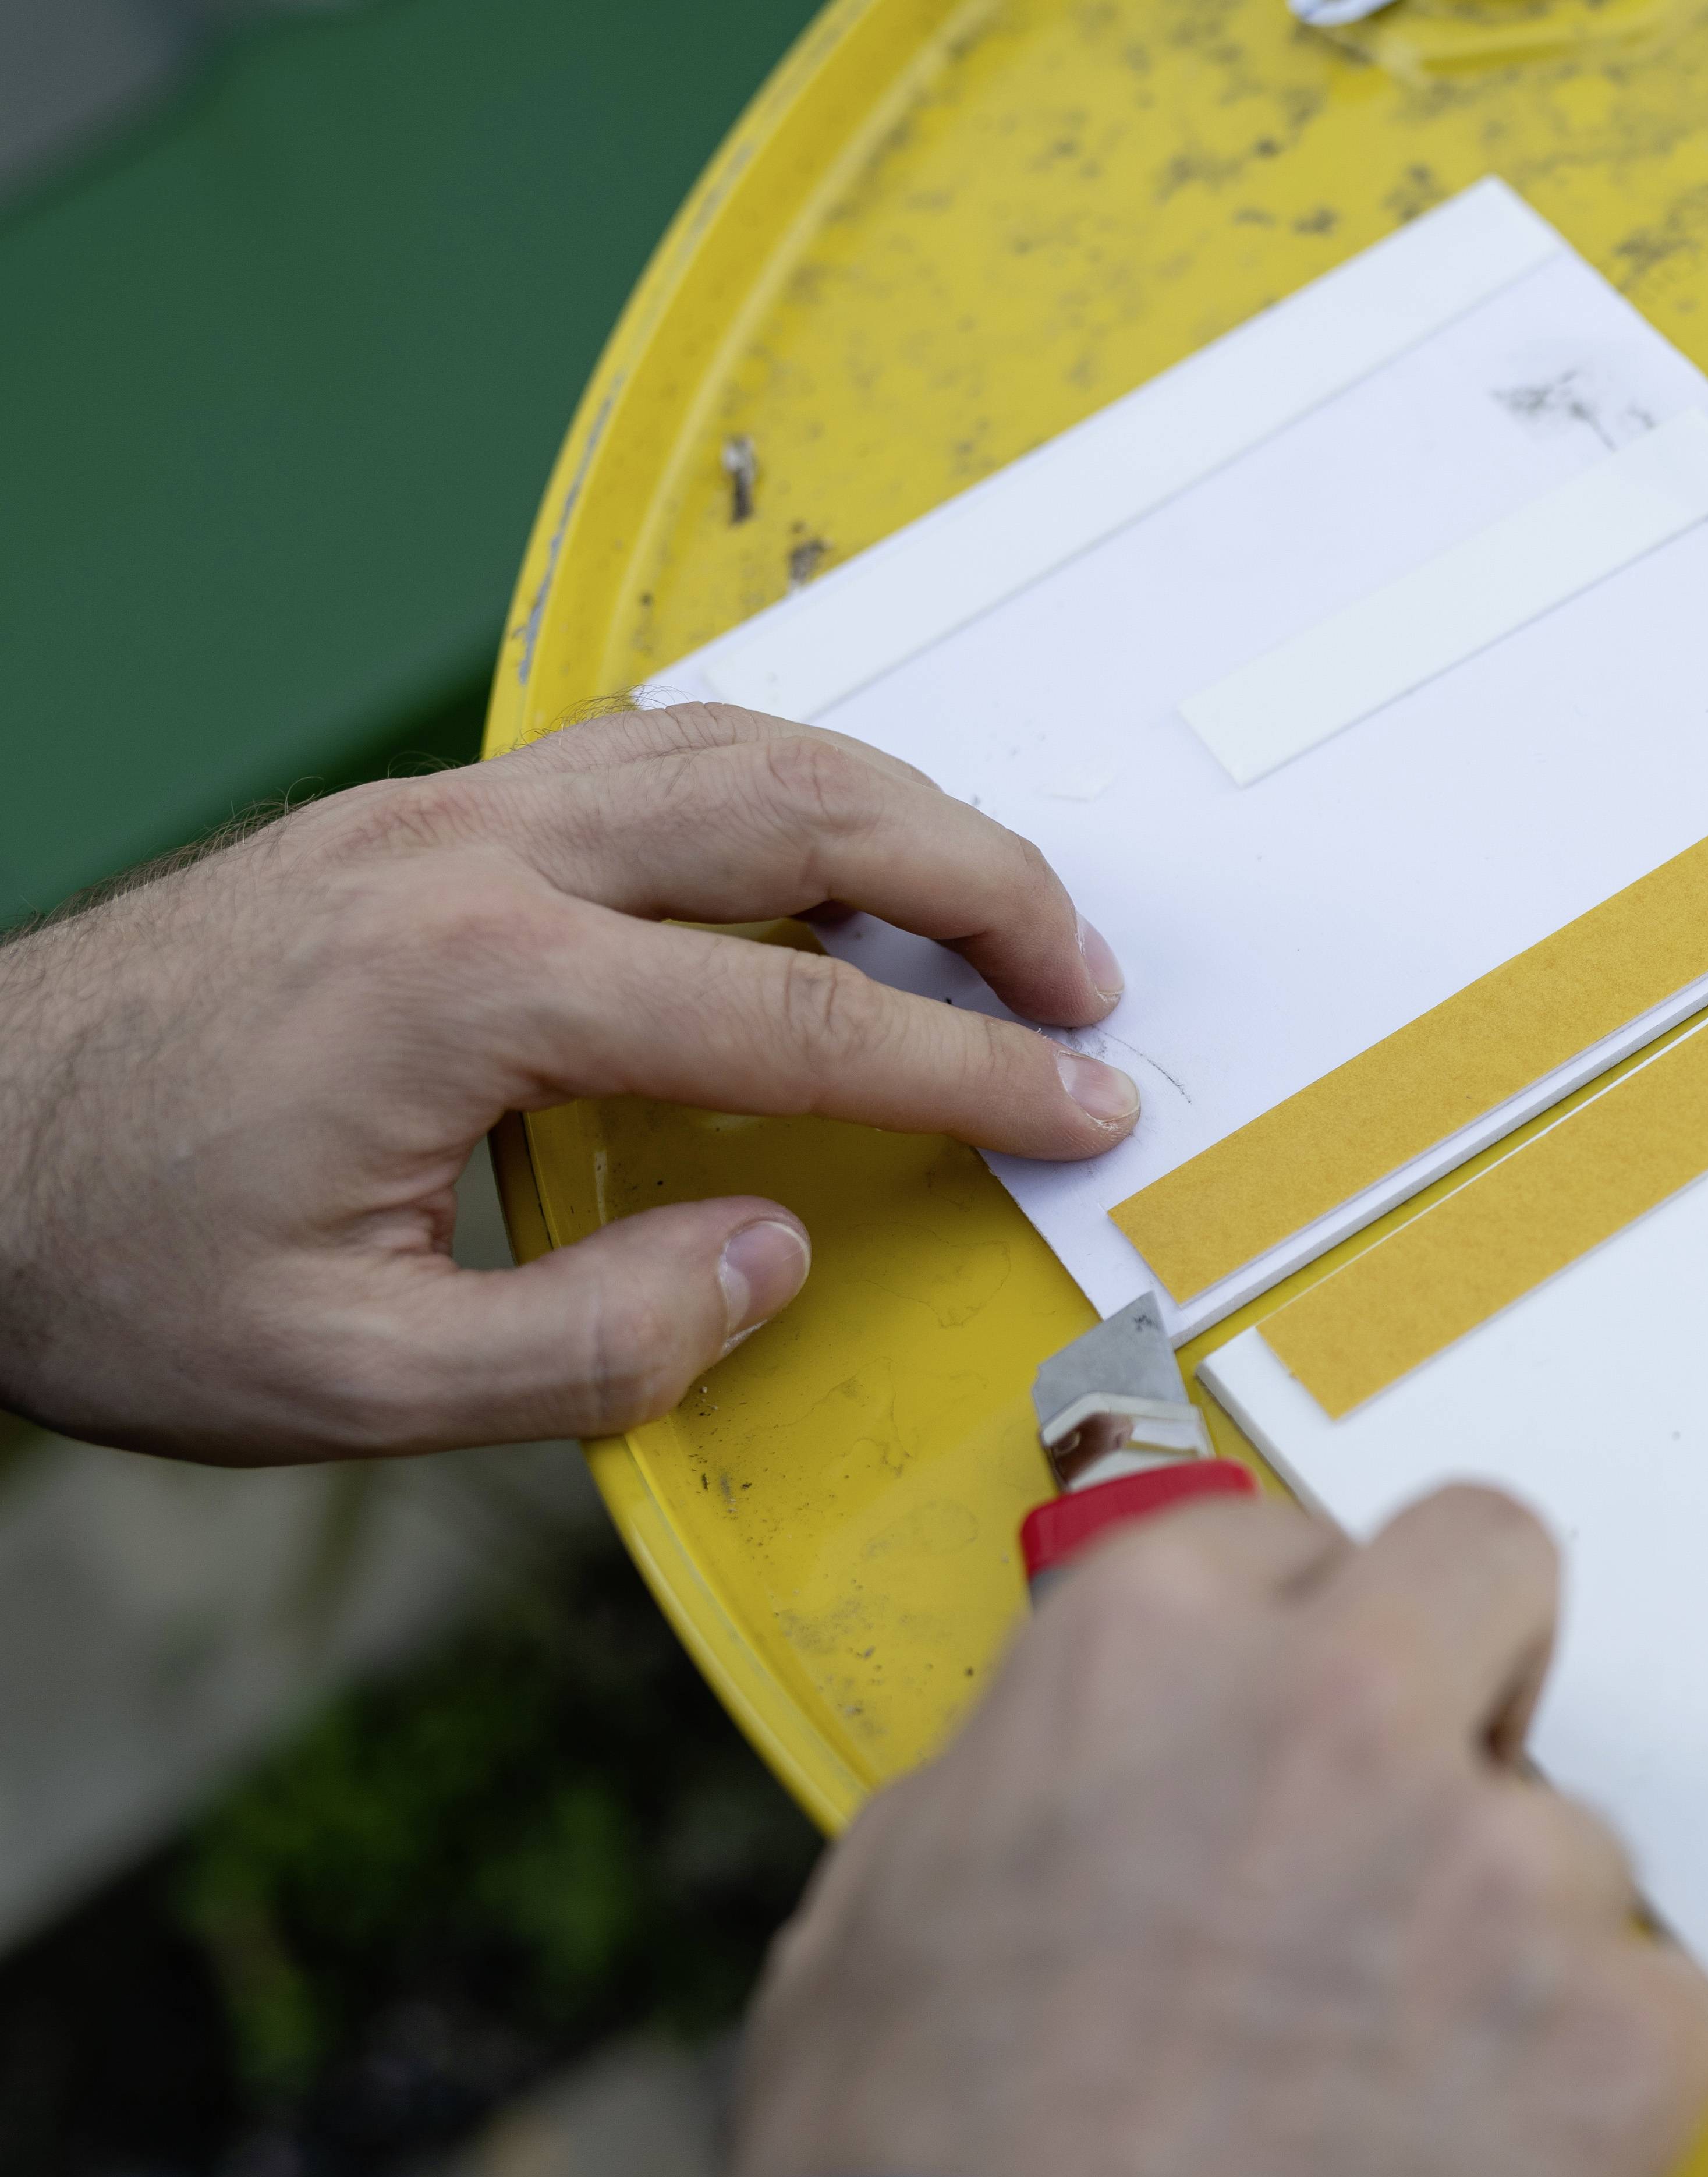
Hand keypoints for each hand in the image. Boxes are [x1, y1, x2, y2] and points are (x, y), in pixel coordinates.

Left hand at [0, 703, 1136, 1461]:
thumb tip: (769, 1259)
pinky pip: (643, 750)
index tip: (1086, 1106)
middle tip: (1086, 982)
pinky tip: (819, 855)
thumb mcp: (345, 1380)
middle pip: (802, 811)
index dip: (972, 1071)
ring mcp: (439, 812)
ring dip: (894, 810)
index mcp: (474, 991)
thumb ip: (588, 1343)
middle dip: (984, 884)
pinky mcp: (413, 816)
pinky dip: (775, 782)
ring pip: (730, 746)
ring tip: (997, 906)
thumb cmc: (102, 1260)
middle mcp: (470, 856)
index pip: (802, 1015)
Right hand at [724, 1487, 1707, 2176]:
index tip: (1291, 1719)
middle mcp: (1344, 1706)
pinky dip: (1581, 2086)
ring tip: (1387, 2088)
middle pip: (1491, 1562)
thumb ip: (1038, 1765)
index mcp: (1148, 1647)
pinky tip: (1464, 2172)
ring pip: (1568, 1832)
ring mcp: (1502, 1863)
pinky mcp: (1623, 2027)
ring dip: (1505, 1931)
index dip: (1291, 1642)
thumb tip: (1104, 1742)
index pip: (1292, 1540)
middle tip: (1428, 1791)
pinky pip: (1648, 2003)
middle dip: (1469, 1659)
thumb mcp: (892, 1910)